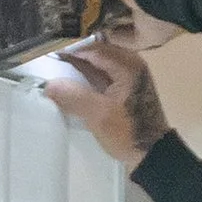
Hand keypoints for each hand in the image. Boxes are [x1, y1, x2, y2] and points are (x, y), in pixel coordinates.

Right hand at [36, 36, 173, 166]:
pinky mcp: (129, 86)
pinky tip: (77, 83)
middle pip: (97, 52)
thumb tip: (49, 85)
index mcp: (127, 65)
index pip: (93, 48)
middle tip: (52, 62)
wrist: (152, 154)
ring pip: (101, 62)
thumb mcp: (98, 115)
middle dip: (75, 56)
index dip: (70, 50)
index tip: (49, 56)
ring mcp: (132, 74)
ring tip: (61, 71)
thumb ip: (74, 97)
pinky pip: (105, 73)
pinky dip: (91, 75)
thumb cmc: (128, 133)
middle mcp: (132, 63)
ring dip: (82, 66)